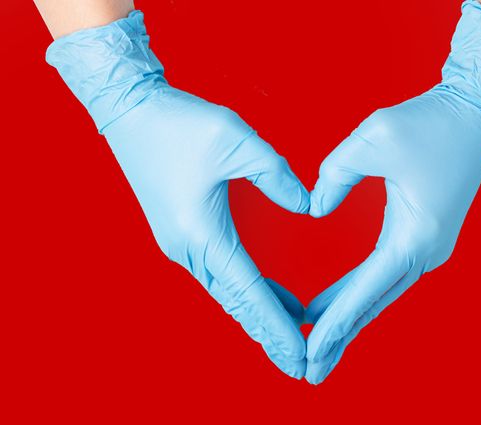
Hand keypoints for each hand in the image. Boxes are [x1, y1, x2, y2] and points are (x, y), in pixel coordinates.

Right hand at [46, 11, 309, 378]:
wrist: (131, 111)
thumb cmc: (180, 123)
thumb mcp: (238, 140)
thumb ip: (277, 176)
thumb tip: (307, 207)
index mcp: (201, 232)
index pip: (248, 291)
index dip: (276, 325)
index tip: (299, 354)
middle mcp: (188, 248)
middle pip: (236, 303)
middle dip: (268, 334)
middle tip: (299, 364)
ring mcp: (181, 244)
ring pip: (227, 292)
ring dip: (258, 315)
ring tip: (292, 336)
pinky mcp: (182, 233)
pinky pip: (219, 274)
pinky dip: (246, 291)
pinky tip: (269, 296)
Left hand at [303, 0, 480, 383]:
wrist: (473, 112)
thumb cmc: (429, 121)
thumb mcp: (372, 138)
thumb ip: (334, 176)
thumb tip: (314, 210)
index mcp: (416, 234)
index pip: (367, 289)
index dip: (336, 320)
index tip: (310, 348)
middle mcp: (426, 250)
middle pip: (375, 302)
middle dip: (342, 335)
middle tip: (310, 369)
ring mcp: (428, 246)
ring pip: (380, 292)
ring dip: (350, 317)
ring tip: (317, 344)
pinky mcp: (422, 235)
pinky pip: (385, 273)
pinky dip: (360, 292)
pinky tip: (335, 303)